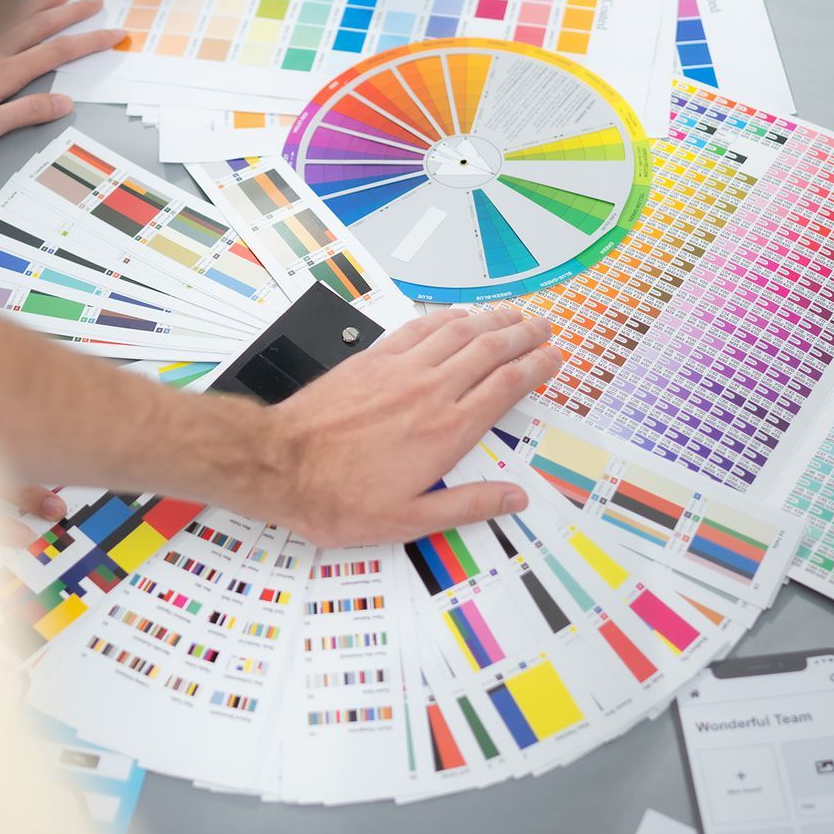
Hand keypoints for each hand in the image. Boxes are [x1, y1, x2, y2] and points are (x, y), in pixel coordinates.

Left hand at [0, 0, 123, 162]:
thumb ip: (21, 115)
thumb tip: (63, 102)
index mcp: (1, 74)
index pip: (55, 53)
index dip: (87, 42)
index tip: (114, 34)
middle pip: (41, 27)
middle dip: (73, 14)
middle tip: (99, 3)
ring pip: (16, 14)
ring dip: (44, 2)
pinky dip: (9, 1)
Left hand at [257, 308, 562, 544]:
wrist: (279, 465)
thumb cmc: (336, 497)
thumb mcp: (409, 520)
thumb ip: (467, 505)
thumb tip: (513, 498)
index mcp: (447, 431)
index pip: (506, 386)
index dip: (537, 367)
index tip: (553, 357)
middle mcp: (430, 392)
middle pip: (490, 350)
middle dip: (523, 335)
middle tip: (545, 325)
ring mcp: (400, 370)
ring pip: (459, 332)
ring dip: (491, 319)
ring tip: (514, 313)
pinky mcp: (372, 360)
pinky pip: (419, 328)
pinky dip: (446, 317)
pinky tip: (458, 315)